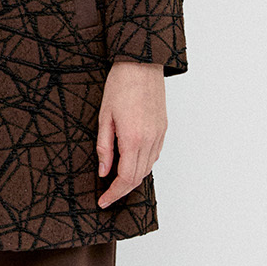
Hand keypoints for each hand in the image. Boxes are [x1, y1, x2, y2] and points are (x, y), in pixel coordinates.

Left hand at [95, 61, 166, 207]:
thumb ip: (104, 147)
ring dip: (133, 179)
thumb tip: (103, 171)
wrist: (141, 64)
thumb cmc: (120, 85)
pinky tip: (131, 163)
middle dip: (122, 191)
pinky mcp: (163, 129)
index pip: (125, 178)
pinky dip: (143, 165)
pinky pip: (155, 155)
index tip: (103, 201)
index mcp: (133, 139)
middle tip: (107, 196)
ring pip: (148, 168)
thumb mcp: (104, 117)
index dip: (114, 194)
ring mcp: (159, 135)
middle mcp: (150, 140)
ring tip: (117, 182)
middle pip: (138, 177)